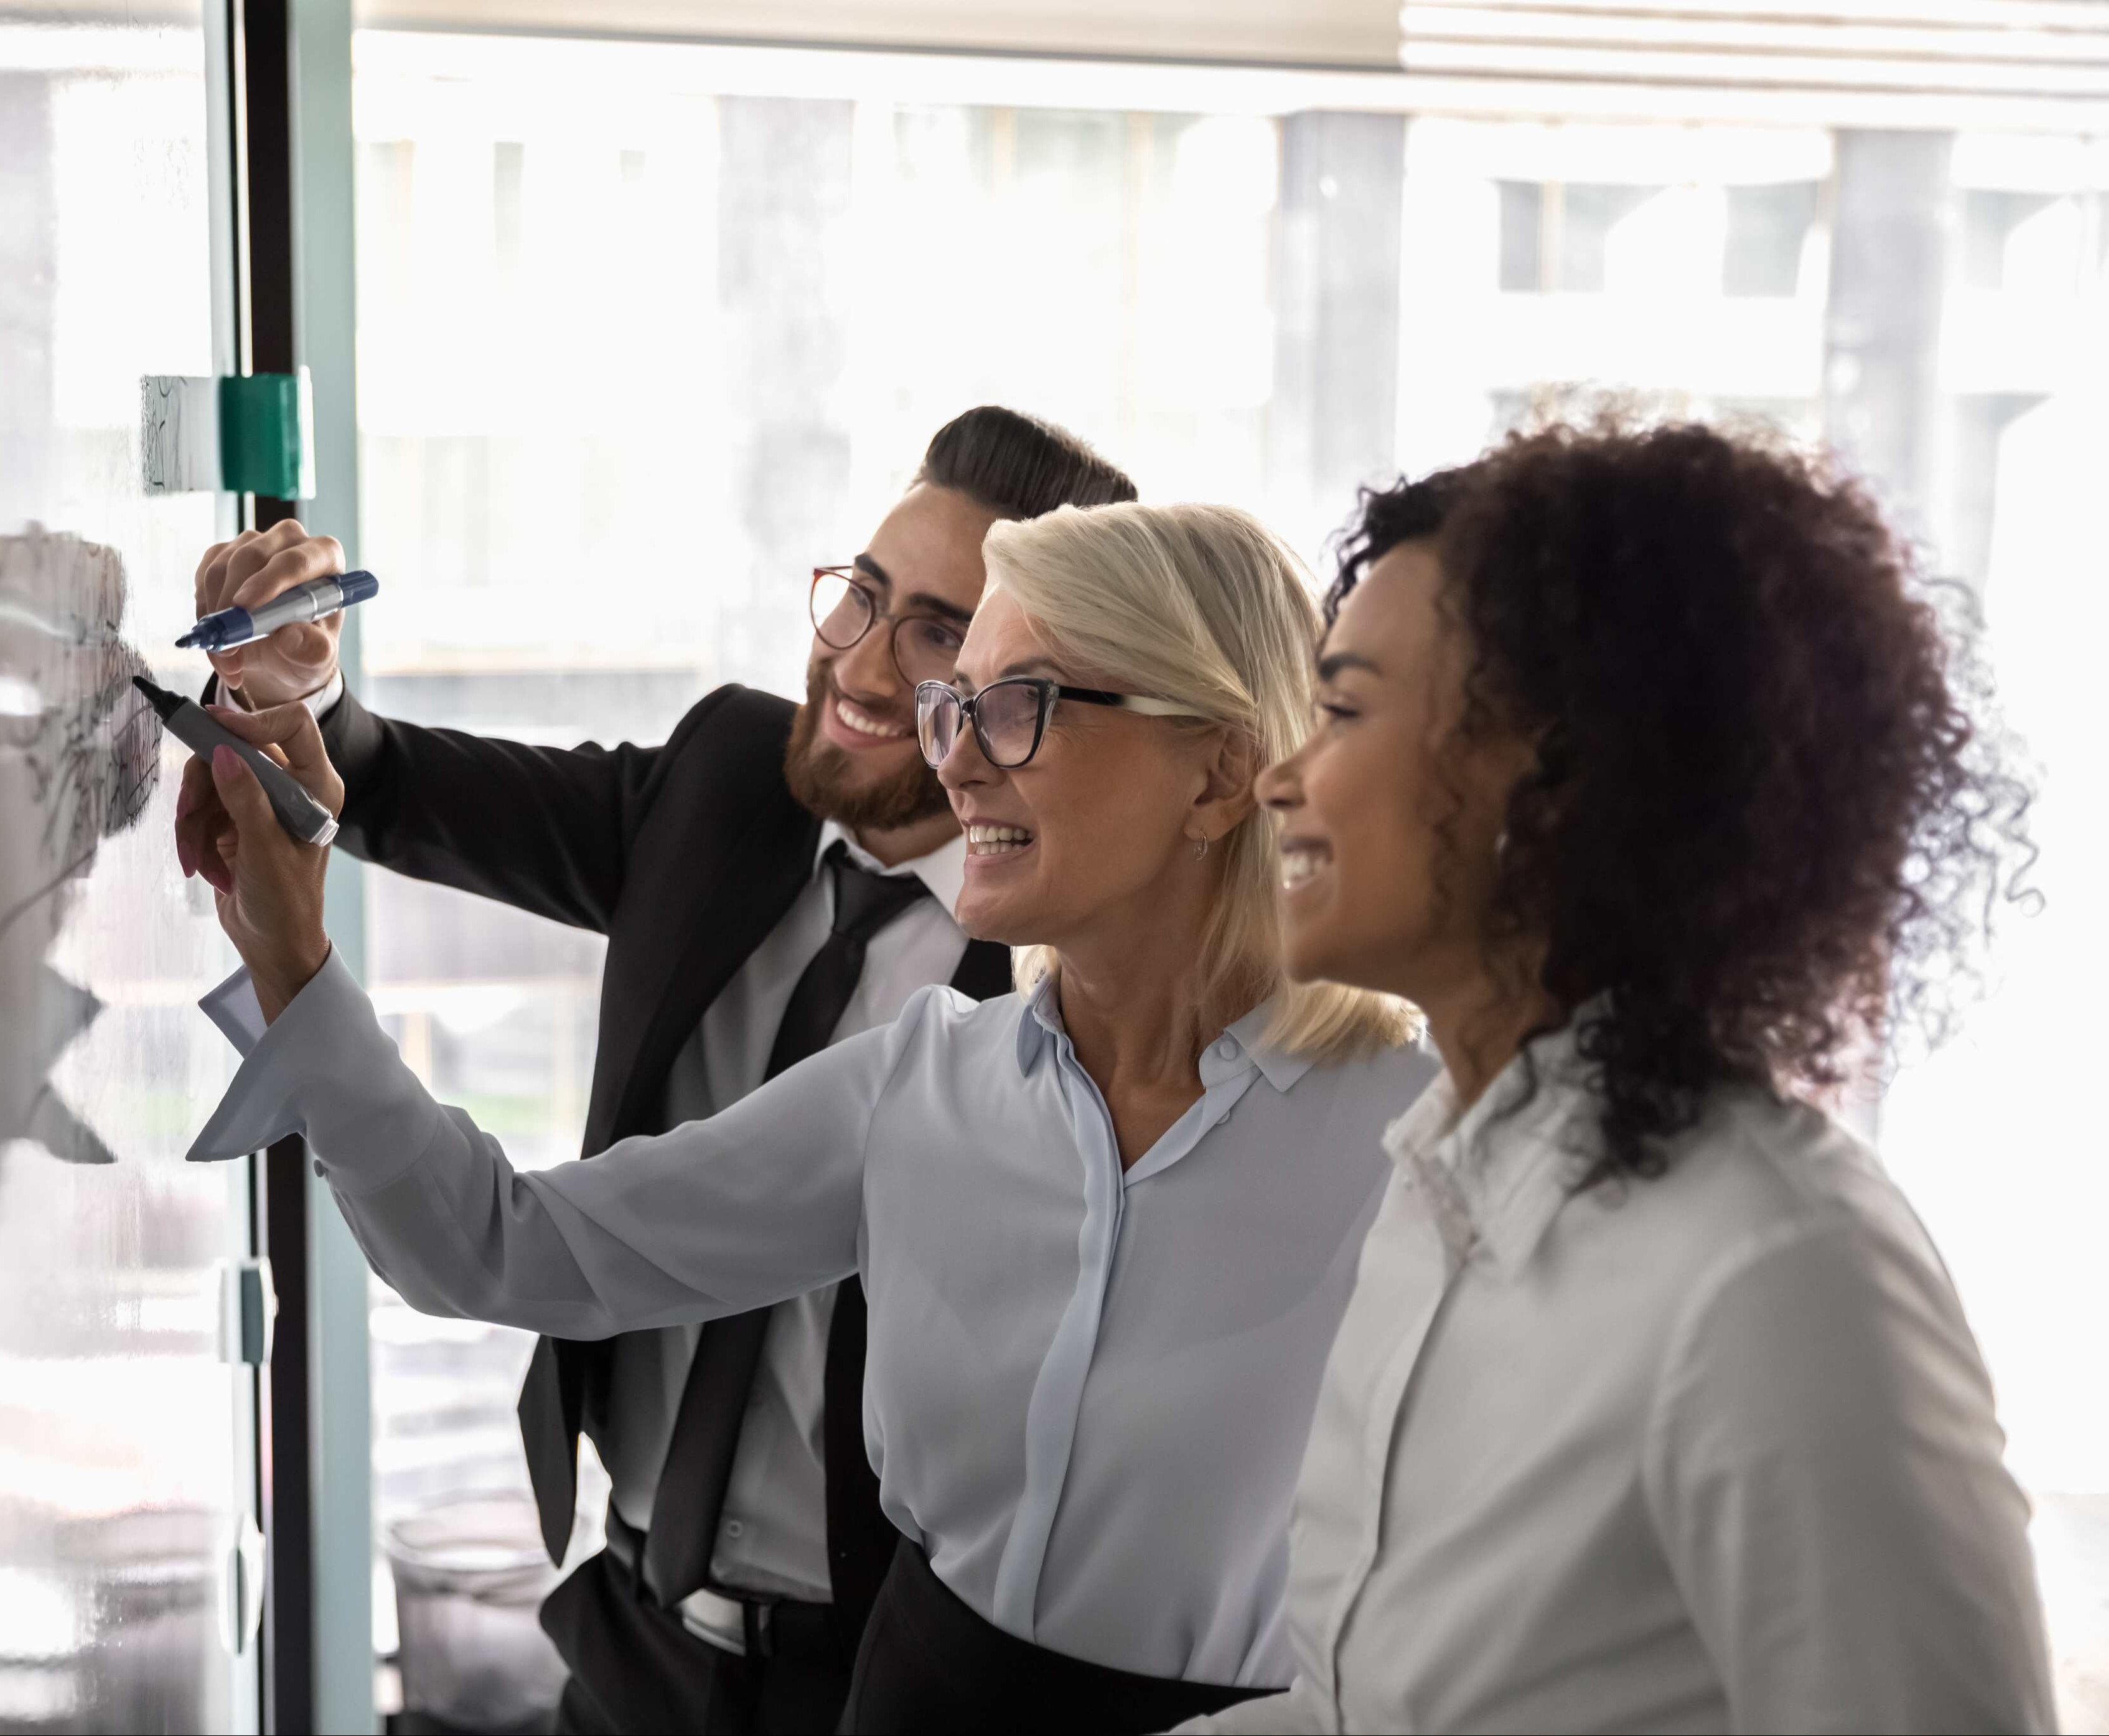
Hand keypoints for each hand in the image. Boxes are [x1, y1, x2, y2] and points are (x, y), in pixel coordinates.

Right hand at [175, 703, 344, 1021]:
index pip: (292, 725)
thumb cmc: (285, 902)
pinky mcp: (233, 819)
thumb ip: (246, 799)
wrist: (272, 943)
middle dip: (202, 787)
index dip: (252, 720)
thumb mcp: (264, 850)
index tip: (212, 728)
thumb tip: (223, 752)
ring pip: (207, 782)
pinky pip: (199, 809)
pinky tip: (200, 867)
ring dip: (192, 823)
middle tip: (187, 813)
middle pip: (233, 751)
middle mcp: (291, 786)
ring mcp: (260, 801)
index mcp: (316, 785)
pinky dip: (192, 838)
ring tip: (196, 860)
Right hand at [193, 520, 346, 708]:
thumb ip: (312, 650)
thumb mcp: (317, 657)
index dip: (269, 581)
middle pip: (251, 556)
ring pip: (221, 568)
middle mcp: (291, 540)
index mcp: (326, 557)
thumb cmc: (307, 647)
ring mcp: (254, 542)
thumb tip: (290, 637)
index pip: (298, 561)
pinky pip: (204, 576)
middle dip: (232, 604)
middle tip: (228, 647)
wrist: (280, 652)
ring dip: (216, 617)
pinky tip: (219, 637)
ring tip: (228, 658)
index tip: (244, 607)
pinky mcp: (224, 552)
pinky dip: (205, 612)